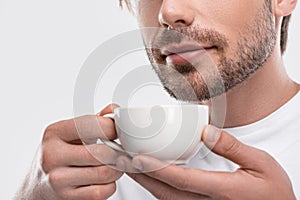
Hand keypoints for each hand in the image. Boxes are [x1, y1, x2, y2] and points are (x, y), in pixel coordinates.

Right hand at [15, 104, 124, 199]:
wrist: (37, 187)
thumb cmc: (59, 154)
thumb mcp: (69, 133)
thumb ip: (93, 120)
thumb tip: (114, 109)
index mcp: (54, 133)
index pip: (91, 124)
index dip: (112, 127)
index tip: (118, 131)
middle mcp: (52, 155)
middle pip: (101, 152)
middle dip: (118, 151)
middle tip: (121, 150)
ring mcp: (58, 180)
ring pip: (105, 172)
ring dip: (117, 169)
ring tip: (114, 164)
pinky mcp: (66, 198)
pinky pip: (102, 191)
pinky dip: (110, 185)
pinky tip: (104, 180)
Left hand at [127, 125, 295, 199]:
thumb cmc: (272, 191)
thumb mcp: (261, 164)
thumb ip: (233, 147)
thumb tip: (206, 131)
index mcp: (222, 190)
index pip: (182, 179)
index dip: (158, 168)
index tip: (138, 157)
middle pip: (165, 190)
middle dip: (141, 175)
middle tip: (122, 158)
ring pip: (165, 196)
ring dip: (145, 180)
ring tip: (128, 163)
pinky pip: (172, 197)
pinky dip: (157, 184)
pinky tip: (150, 173)